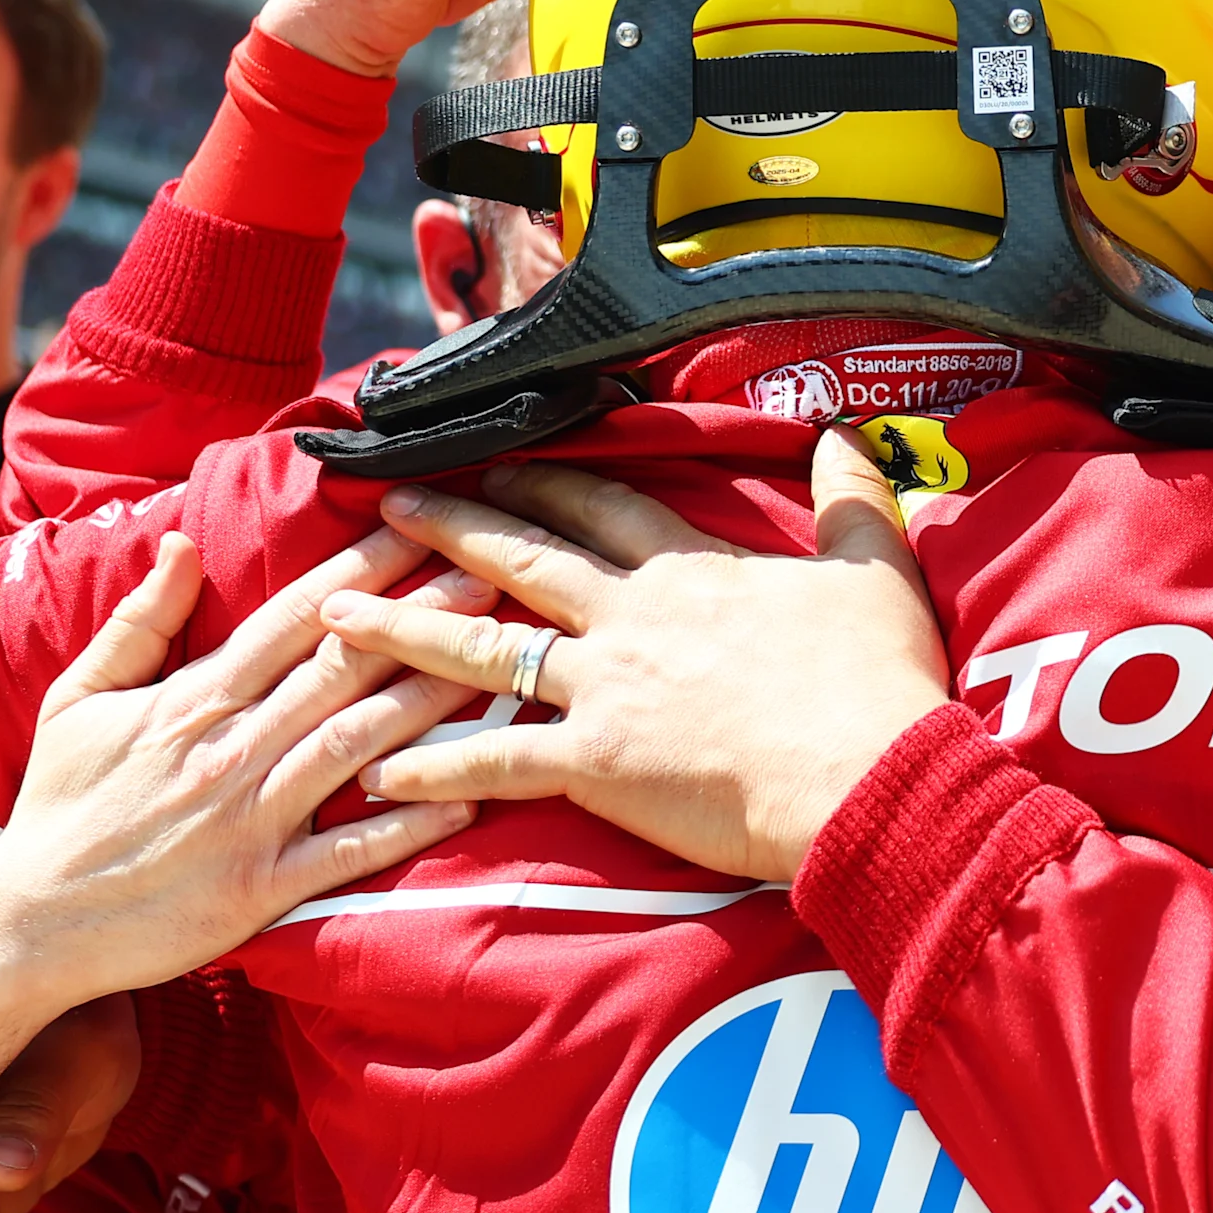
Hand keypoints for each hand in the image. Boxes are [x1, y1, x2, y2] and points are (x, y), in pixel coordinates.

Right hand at [0, 530, 492, 1212]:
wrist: (27, 920)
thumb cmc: (58, 806)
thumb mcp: (81, 697)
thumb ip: (140, 622)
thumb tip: (184, 545)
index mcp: (195, 698)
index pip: (294, 618)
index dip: (361, 571)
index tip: (418, 530)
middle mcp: (232, 749)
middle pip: (345, 670)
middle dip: (423, 621)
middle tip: (494, 577)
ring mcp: (251, 820)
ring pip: (358, 747)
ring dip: (432, 705)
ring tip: (500, 669)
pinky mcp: (261, 890)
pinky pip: (348, 852)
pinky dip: (406, 826)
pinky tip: (467, 799)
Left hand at [331, 429, 951, 882]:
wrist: (865, 777)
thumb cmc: (876, 682)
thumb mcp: (876, 569)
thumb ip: (850, 499)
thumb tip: (843, 436)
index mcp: (692, 570)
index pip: (604, 507)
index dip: (549, 479)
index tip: (502, 460)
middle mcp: (631, 617)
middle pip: (523, 557)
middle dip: (450, 527)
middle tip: (389, 505)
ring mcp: (604, 688)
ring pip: (482, 646)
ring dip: (402, 629)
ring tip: (335, 615)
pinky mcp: (595, 764)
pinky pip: (495, 762)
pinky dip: (433, 769)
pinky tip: (378, 773)